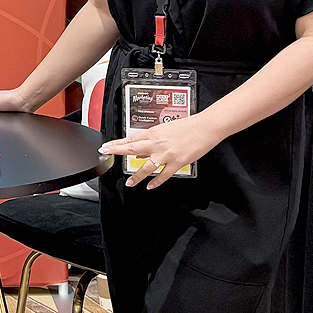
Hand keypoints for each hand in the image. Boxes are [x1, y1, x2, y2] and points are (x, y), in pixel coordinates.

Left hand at [99, 113, 219, 188]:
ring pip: (146, 166)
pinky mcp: (177, 162)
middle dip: (117, 150)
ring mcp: (166, 154)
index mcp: (154, 133)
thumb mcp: (166, 129)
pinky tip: (150, 186)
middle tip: (106, 153)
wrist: (205, 127)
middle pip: (133, 148)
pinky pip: (164, 175)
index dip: (117, 143)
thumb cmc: (189, 126)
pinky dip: (156, 182)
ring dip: (136, 176)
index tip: (107, 146)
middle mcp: (157, 143)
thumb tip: (141, 151)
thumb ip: (152, 140)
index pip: (131, 138)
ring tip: (130, 183)